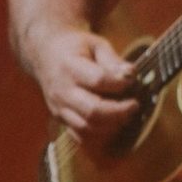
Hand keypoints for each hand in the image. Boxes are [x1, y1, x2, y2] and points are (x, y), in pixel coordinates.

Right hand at [25, 24, 137, 143]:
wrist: (45, 55)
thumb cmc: (75, 47)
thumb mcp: (95, 44)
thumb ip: (113, 60)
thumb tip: (130, 74)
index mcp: (70, 68)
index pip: (98, 80)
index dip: (119, 83)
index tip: (133, 79)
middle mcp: (62, 92)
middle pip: (92, 110)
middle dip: (119, 111)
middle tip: (135, 104)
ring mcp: (59, 108)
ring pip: (86, 127)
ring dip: (111, 125)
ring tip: (127, 114)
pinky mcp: (60, 119)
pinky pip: (78, 136)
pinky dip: (98, 136)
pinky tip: (113, 125)